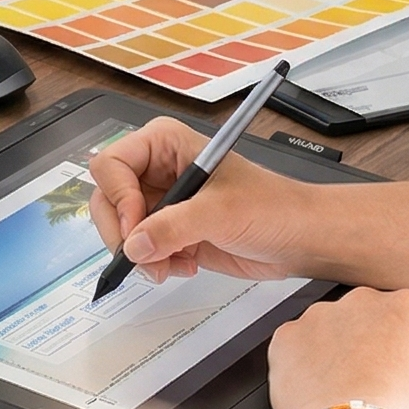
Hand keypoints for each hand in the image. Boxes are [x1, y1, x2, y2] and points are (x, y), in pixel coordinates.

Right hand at [86, 117, 322, 283]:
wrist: (300, 238)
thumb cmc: (274, 207)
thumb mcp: (221, 212)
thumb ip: (173, 227)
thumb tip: (134, 245)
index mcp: (166, 144)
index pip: (112, 164)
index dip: (118, 197)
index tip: (135, 225)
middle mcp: (158, 170)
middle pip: (108, 198)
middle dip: (123, 232)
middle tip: (144, 254)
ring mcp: (163, 202)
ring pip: (120, 229)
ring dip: (140, 254)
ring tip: (171, 264)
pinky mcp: (169, 231)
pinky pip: (139, 250)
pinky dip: (154, 264)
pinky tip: (184, 265)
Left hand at [266, 287, 408, 408]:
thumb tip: (406, 362)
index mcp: (403, 308)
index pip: (401, 312)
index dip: (395, 339)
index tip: (392, 358)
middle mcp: (362, 301)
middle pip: (362, 314)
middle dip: (362, 339)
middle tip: (366, 377)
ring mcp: (321, 314)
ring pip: (326, 326)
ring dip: (331, 348)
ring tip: (339, 387)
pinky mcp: (289, 333)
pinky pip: (295, 343)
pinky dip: (300, 361)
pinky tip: (313, 387)